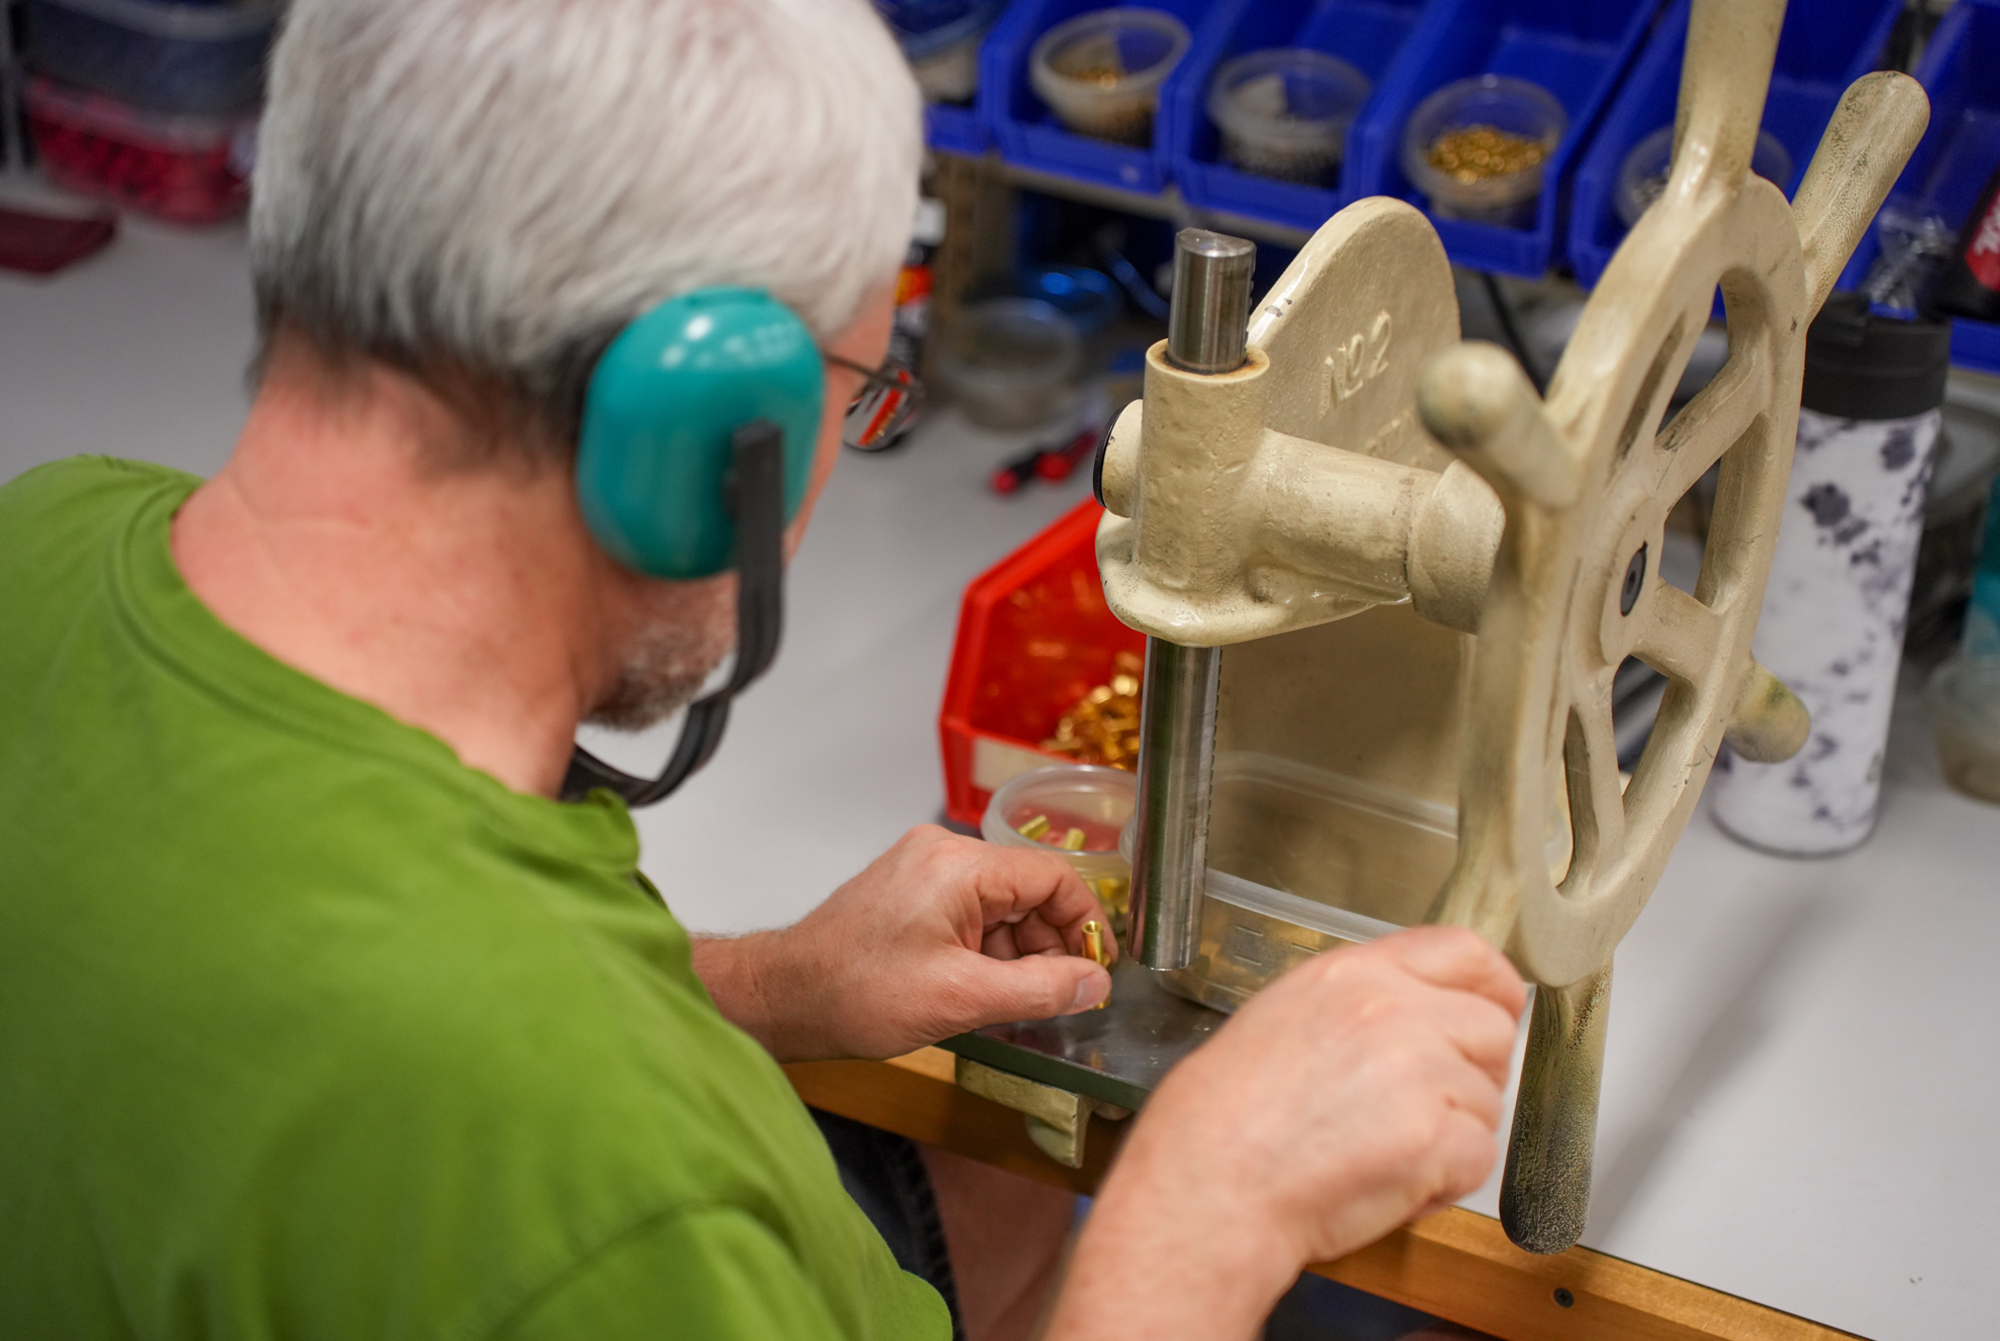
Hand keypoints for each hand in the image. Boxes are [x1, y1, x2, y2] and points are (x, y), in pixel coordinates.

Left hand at [691, 825, 1115, 1062]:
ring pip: (1000, 904)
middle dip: (1049, 944)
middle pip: (1027, 889)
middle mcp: (942, 852)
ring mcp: (922, 868)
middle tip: (1058, 997)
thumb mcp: (962, 999)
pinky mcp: (908, 890)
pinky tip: (982, 990)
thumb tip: (1095, 983)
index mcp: (959, 864)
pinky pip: (969, 911)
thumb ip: (1039, 989)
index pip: (1052, 876)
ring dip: (1017, 952)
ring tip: (1011, 1003)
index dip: (1086, 923)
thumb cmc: (858, 995)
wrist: (784, 997)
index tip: (1100, 969)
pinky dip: (986, 949)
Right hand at [1048, 927, 1525, 1340]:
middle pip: (1492, 1030)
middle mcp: (1395, 1010)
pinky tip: (1387, 1184)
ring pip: (1487, 1103)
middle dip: (1473, 1075)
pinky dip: (1444, 1183)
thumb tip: (1419, 1018)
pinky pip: (1480, 1159)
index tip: (1498, 1010)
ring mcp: (1421, 1070)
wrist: (1210, 1181)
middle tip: (1424, 1111)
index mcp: (1354, 974)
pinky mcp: (1437, 1136)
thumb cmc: (1225, 1116)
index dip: (1493, 987)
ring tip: (1380, 1154)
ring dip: (1451, 1136)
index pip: (1463, 951)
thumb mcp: (1284, 1016)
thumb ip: (1360, 1004)